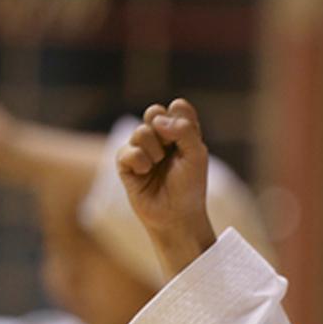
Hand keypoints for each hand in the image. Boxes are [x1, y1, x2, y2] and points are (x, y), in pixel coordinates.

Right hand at [116, 98, 214, 275]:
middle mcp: (160, 138)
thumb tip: (157, 121)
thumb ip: (184, 130)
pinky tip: (145, 173)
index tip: (188, 142)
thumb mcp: (197, 155)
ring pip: (141, 131)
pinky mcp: (125, 164)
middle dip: (163, 129)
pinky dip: (140, 162)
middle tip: (171, 149)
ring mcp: (141, 149)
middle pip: (154, 112)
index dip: (181, 121)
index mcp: (180, 133)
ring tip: (158, 166)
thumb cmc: (190, 187)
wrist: (177, 216)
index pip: (177, 107)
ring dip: (154, 151)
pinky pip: (127, 150)